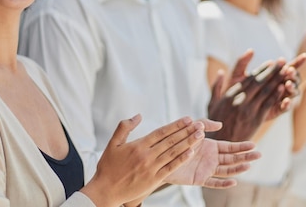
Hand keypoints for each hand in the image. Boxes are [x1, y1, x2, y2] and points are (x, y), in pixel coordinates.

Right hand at [81, 115, 204, 206]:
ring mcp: (151, 168)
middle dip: (186, 132)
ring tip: (200, 136)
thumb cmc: (108, 166)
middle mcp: (146, 155)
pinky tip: (191, 153)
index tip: (187, 119)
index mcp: (138, 145)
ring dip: (188, 143)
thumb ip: (124, 127)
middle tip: (200, 125)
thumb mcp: (112, 143)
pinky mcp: (154, 180)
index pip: (161, 132)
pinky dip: (181, 160)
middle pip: (170, 141)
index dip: (176, 125)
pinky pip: (170, 168)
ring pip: (173, 153)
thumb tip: (138, 116)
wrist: (105, 190)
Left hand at [165, 119, 259, 187]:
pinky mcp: (199, 179)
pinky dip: (223, 184)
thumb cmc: (177, 140)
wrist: (162, 155)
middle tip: (259, 155)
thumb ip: (204, 124)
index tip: (254, 145)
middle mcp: (211, 158)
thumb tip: (221, 124)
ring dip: (237, 168)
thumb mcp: (191, 128)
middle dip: (245, 156)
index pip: (230, 147)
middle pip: (232, 158)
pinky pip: (213, 183)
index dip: (242, 146)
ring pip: (226, 170)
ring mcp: (206, 169)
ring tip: (249, 165)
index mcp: (211, 147)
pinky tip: (233, 182)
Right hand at [207, 52, 305, 141]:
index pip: (249, 79)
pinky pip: (267, 104)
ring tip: (287, 71)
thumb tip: (221, 72)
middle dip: (272, 71)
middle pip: (259, 82)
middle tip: (282, 61)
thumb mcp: (212, 103)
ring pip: (265, 91)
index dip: (262, 70)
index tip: (271, 62)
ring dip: (277, 80)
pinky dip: (276, 95)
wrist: (221, 142)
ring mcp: (248, 109)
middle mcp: (240, 100)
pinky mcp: (255, 119)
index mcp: (231, 94)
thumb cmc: (216, 122)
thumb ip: (216, 86)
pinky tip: (283, 88)